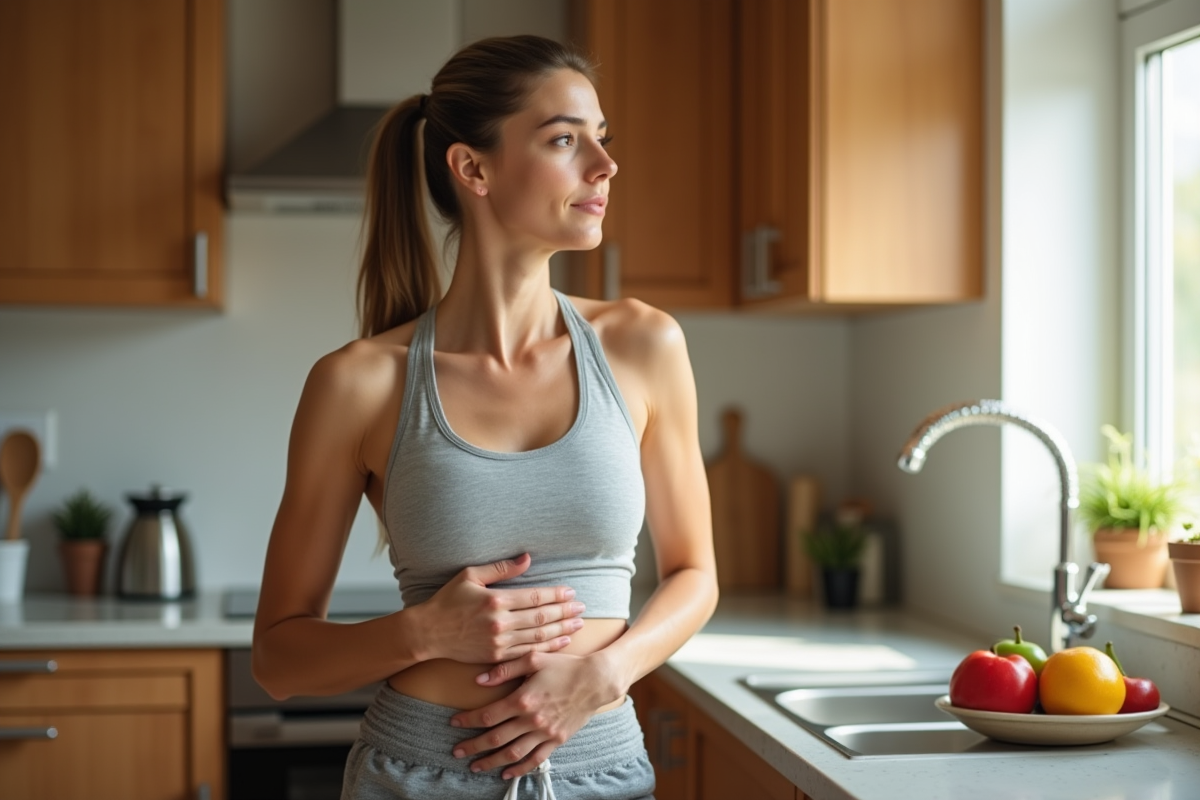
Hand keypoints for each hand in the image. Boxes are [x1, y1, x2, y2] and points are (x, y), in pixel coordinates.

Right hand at [413, 553, 584, 663]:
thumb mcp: (470, 576)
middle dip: (564, 611)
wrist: (428, 633)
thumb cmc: (448, 601)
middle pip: (541, 616)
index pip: (534, 597)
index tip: (570, 592)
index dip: (555, 595)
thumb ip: (500, 568)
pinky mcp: (497, 656)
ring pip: (539, 635)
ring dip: (561, 629)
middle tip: (582, 607)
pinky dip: (548, 647)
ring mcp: (499, 642)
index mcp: (496, 600)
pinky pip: (528, 652)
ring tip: (578, 623)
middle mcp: (500, 622)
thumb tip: (527, 558)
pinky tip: (562, 641)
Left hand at [448, 651, 623, 778]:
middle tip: (456, 751)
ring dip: (491, 762)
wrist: (596, 680)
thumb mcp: (534, 658)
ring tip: (475, 766)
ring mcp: (545, 733)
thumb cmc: (564, 665)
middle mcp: (532, 720)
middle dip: (472, 746)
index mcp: (523, 699)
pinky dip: (519, 769)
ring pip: (512, 753)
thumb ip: (505, 669)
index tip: (454, 722)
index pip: (488, 715)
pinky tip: (506, 773)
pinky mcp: (557, 740)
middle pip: (495, 738)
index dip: (468, 720)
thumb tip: (479, 679)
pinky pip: (535, 760)